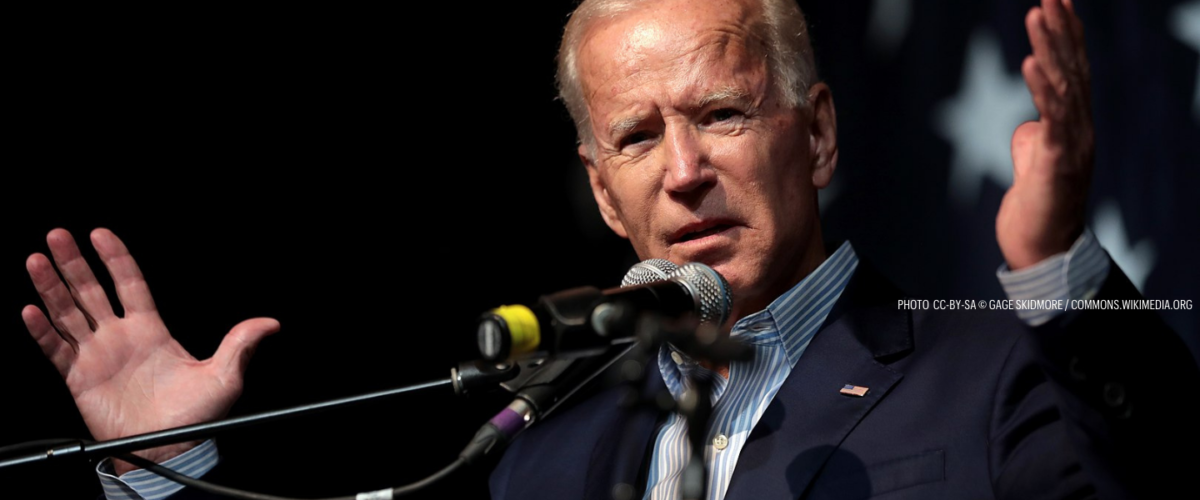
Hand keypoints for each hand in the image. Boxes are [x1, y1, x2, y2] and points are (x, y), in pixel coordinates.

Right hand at [21, 228, 279, 473]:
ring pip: (68, 313)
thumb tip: (270, 324)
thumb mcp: (225, 376)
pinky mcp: (79, 378)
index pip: (130, 284)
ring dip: (51, 288)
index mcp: (151, 330)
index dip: (115, 258)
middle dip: (74, 263)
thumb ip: (240, 344)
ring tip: (36, 260)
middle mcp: (120, 338)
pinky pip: (56, 349)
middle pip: (92, 291)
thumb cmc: (196, 416)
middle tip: (58, 236)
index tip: (100, 233)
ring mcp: (97, 355)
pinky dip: (42, 331)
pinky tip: (30, 311)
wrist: (170, 449)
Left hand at [998, 0, 1093, 269]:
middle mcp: (1081, 129)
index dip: (1067, 36)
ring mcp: (1073, 144)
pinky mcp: (1058, 161)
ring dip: (1049, 47)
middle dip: (1060, 30)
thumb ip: (1035, 138)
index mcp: (1074, 126)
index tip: (1057, 2)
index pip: (1073, 71)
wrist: (1042, 250)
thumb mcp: (1035, 163)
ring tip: (1037, 14)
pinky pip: (1052, 117)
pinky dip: (1041, 87)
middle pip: (1073, 69)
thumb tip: (1028, 126)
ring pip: (1063, 85)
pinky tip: (1030, 61)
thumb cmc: (1038, 208)